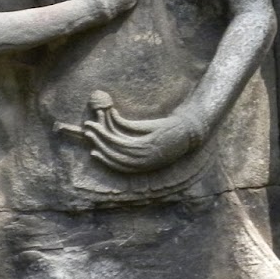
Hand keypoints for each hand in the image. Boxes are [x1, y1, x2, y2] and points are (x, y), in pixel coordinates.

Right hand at [80, 101, 204, 173]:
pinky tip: (111, 111)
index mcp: (144, 166)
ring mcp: (147, 147)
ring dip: (103, 130)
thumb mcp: (152, 149)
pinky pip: (127, 127)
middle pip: (115, 153)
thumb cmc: (172, 139)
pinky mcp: (151, 133)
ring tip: (94, 121)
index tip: (92, 151)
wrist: (191, 130)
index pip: (119, 165)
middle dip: (99, 142)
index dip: (104, 158)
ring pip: (118, 141)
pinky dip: (115, 120)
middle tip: (88, 131)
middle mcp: (144, 159)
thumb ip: (136, 150)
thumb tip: (117, 143)